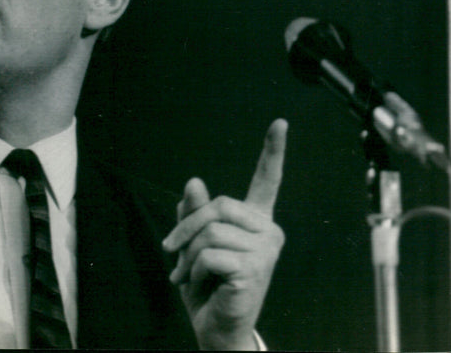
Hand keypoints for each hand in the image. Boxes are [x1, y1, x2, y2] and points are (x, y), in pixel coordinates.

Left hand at [162, 119, 287, 349]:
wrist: (217, 327)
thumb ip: (194, 214)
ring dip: (187, 255)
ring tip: (186, 275)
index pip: (267, 180)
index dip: (273, 151)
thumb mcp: (193, 245)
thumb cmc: (208, 286)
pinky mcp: (254, 269)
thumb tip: (194, 182)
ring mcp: (265, 251)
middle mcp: (267, 231)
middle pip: (218, 204)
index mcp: (256, 220)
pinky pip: (209, 255)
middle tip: (170, 251)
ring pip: (210, 231)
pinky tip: (202, 284)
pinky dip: (194, 271)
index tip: (280, 123)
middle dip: (186, 228)